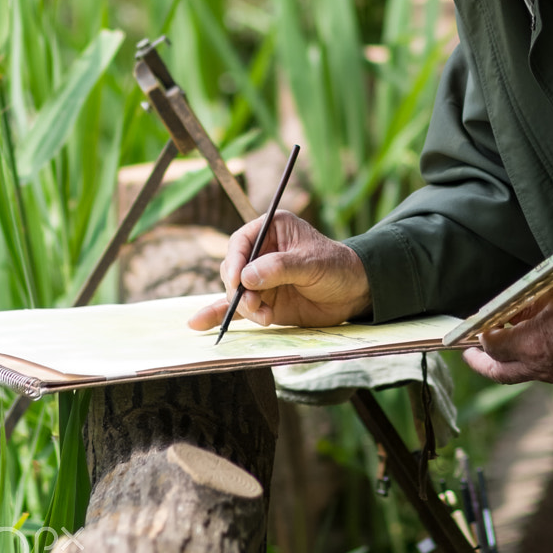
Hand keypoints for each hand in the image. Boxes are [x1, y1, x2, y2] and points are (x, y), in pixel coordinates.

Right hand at [187, 211, 371, 330]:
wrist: (354, 293)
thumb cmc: (337, 267)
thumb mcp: (312, 263)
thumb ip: (280, 268)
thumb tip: (247, 278)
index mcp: (272, 229)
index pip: (241, 242)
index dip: (235, 261)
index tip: (238, 281)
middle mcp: (261, 252)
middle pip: (233, 269)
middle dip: (240, 290)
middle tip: (258, 305)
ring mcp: (260, 278)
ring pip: (236, 292)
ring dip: (245, 307)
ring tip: (266, 316)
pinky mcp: (263, 301)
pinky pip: (237, 307)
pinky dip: (219, 316)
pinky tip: (198, 323)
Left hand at [462, 280, 552, 386]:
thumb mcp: (548, 295)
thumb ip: (521, 310)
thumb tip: (504, 316)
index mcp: (532, 344)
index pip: (492, 348)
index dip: (481, 340)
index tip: (478, 331)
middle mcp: (543, 367)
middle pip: (501, 373)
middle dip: (482, 365)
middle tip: (471, 356)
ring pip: (527, 374)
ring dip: (513, 363)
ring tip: (506, 349)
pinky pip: (551, 374)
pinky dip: (539, 363)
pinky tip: (542, 349)